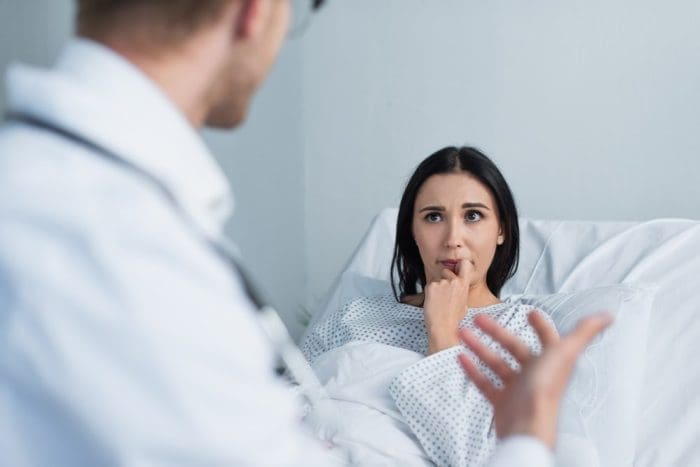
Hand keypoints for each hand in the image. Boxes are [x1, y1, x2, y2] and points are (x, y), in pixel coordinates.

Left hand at [423, 260, 473, 354]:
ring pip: (437, 281)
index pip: (464, 264)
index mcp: (464, 285)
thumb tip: (458, 290)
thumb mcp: (464, 304)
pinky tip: (433, 303)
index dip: (460, 264)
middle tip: (443, 294)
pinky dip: (429, 293)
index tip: (457, 268)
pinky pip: (429, 286)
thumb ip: (461, 292)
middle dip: (444, 279)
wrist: (442, 327)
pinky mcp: (430, 286)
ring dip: (436, 289)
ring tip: (439, 303)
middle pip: (446, 271)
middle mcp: (453, 281)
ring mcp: (441, 283)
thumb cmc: (453, 319)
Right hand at [457, 311, 612, 448]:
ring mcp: (517, 388)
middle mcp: (535, 374)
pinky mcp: (502, 402)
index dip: (540, 325)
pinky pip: (485, 383)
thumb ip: (584, 333)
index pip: (546, 338)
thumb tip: (607, 316)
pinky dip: (473, 370)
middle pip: (514, 348)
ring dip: (480, 347)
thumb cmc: (546, 391)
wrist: (528, 424)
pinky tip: (463, 358)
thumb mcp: (565, 352)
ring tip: (464, 334)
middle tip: (481, 319)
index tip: (530, 313)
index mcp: (551, 361)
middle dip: (496, 332)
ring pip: (496, 363)